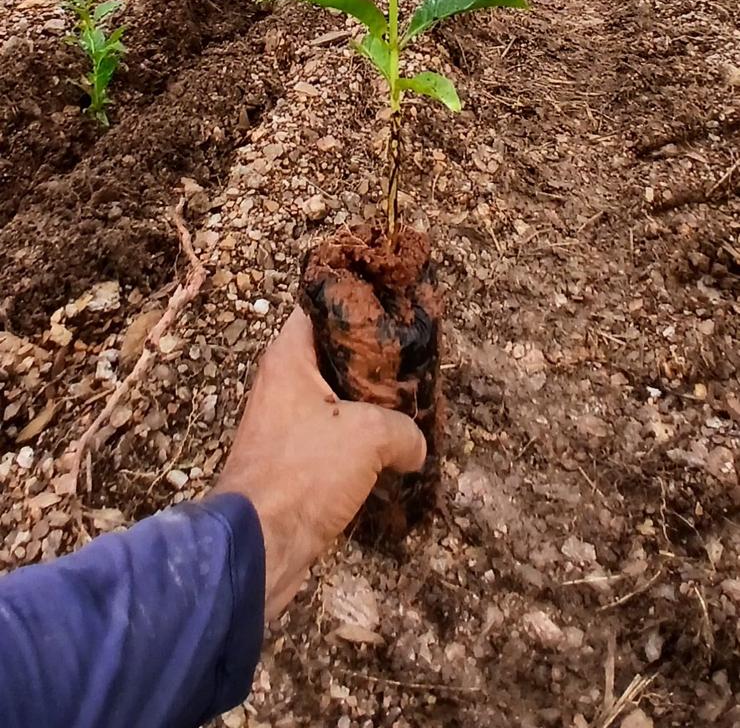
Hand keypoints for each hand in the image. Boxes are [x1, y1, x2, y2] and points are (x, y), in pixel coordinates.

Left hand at [213, 309, 425, 616]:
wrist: (261, 545)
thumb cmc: (305, 471)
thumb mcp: (368, 436)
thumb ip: (403, 428)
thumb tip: (417, 446)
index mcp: (289, 358)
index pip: (322, 307)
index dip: (358, 301)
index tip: (395, 307)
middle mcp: (283, 384)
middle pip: (335, 357)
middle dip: (375, 362)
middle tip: (416, 363)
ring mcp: (286, 426)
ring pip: (337, 402)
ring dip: (371, 408)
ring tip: (413, 408)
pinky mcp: (294, 466)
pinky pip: (334, 441)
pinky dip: (361, 445)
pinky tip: (394, 453)